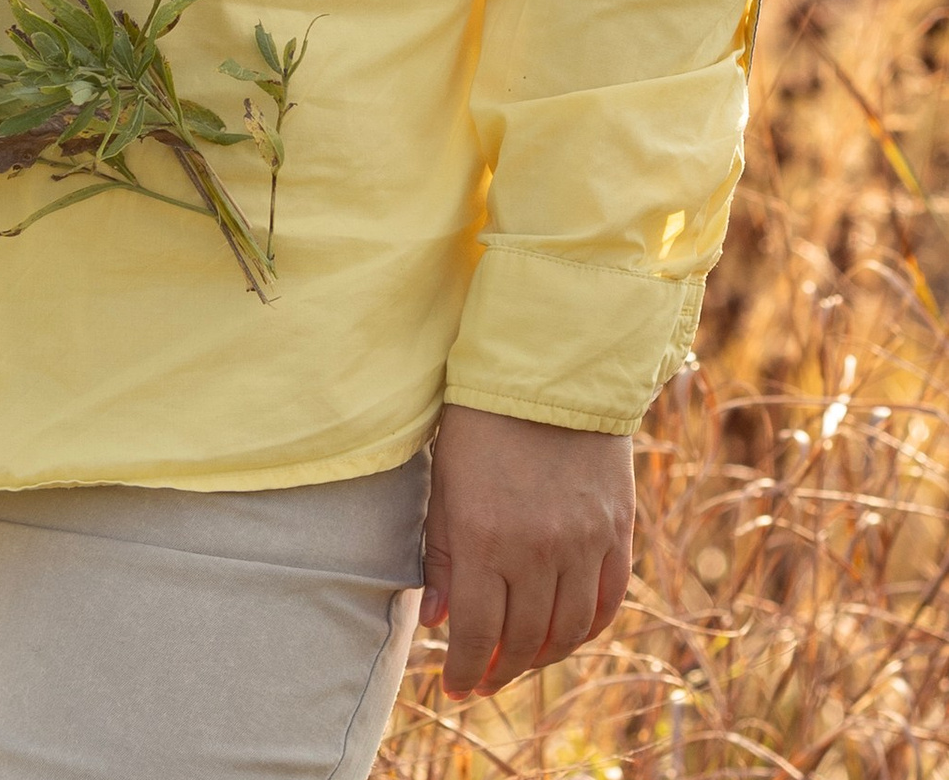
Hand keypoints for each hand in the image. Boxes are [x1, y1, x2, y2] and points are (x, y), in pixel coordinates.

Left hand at [422, 404, 633, 699]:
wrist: (550, 367)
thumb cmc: (480, 420)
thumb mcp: (446, 482)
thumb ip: (443, 555)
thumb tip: (437, 623)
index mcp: (485, 537)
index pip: (477, 633)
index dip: (465, 669)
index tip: (456, 685)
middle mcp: (538, 550)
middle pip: (523, 640)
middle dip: (499, 669)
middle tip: (484, 679)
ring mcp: (583, 543)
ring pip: (568, 631)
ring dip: (543, 657)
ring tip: (521, 661)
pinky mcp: (617, 531)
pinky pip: (608, 602)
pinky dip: (587, 628)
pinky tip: (566, 634)